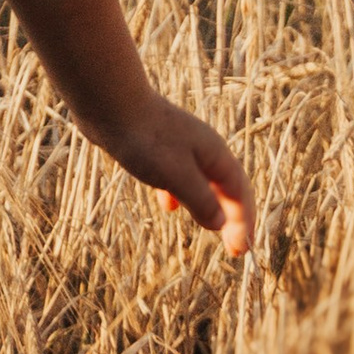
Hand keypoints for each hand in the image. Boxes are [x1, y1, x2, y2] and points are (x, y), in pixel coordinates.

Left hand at [102, 95, 254, 254]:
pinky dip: (179, 194)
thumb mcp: (177, 176)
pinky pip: (177, 176)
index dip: (244, 224)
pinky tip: (167, 207)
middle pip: (226, 188)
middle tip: (235, 248)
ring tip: (210, 228)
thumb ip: (201, 201)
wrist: (109, 102)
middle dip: (232, 218)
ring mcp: (179, 146)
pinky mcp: (156, 146)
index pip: (239, 195)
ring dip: (208, 206)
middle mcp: (203, 149)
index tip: (242, 251)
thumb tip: (220, 224)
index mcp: (215, 155)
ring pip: (202, 182)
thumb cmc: (145, 139)